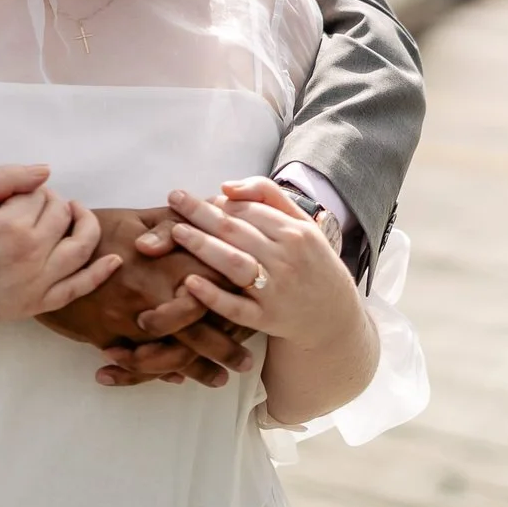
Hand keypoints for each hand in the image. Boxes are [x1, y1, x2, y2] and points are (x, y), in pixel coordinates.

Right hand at [0, 164, 116, 332]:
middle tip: (30, 205)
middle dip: (52, 203)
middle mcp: (29, 255)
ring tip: (73, 213)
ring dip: (85, 225)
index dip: (29, 190)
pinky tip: (115, 260)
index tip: (10, 197)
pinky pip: (78, 289)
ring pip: (81, 246)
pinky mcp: (36, 305)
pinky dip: (100, 273)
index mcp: (10, 226)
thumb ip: (4, 178)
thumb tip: (46, 171)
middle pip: (62, 215)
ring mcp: (36, 284)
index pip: (40, 194)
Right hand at [34, 207, 252, 386]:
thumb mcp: (137, 217)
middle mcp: (152, 292)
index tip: (256, 313)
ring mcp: (129, 318)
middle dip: (227, 347)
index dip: (238, 302)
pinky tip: (177, 380)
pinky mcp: (107, 336)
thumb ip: (176, 221)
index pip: (213, 284)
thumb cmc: (95, 229)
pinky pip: (139, 362)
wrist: (44, 250)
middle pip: (200, 326)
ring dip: (199, 368)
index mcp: (166, 261)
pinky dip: (160, 374)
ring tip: (220, 379)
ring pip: (173, 351)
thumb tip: (216, 209)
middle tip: (246, 363)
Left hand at [166, 179, 366, 351]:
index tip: (193, 198)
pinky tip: (190, 282)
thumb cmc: (311, 264)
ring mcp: (276, 290)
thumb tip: (226, 187)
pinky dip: (212, 295)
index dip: (218, 203)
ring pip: (234, 264)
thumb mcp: (302, 225)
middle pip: (236, 231)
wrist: (333, 317)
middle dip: (200, 214)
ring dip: (202, 247)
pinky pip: (235, 307)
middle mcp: (287, 258)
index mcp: (295, 231)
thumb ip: (269, 197)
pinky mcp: (266, 319)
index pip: (248, 210)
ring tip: (176, 233)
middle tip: (174, 200)